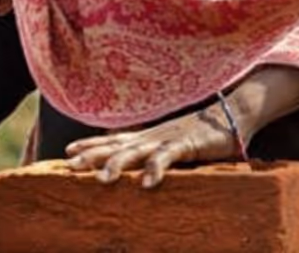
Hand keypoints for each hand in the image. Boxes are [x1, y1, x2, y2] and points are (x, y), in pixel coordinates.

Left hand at [64, 105, 239, 188]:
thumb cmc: (201, 133)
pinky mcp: (185, 144)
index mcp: (147, 136)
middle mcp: (152, 136)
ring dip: (117, 164)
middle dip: (92, 154)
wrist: (231, 115)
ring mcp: (167, 139)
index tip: (67, 152)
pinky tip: (145, 183)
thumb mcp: (171, 143)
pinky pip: (167, 158)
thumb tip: (137, 165)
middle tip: (70, 165)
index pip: (113, 139)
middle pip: (116, 145)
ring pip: (136, 152)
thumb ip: (154, 152)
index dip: (91, 144)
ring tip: (101, 179)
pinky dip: (155, 169)